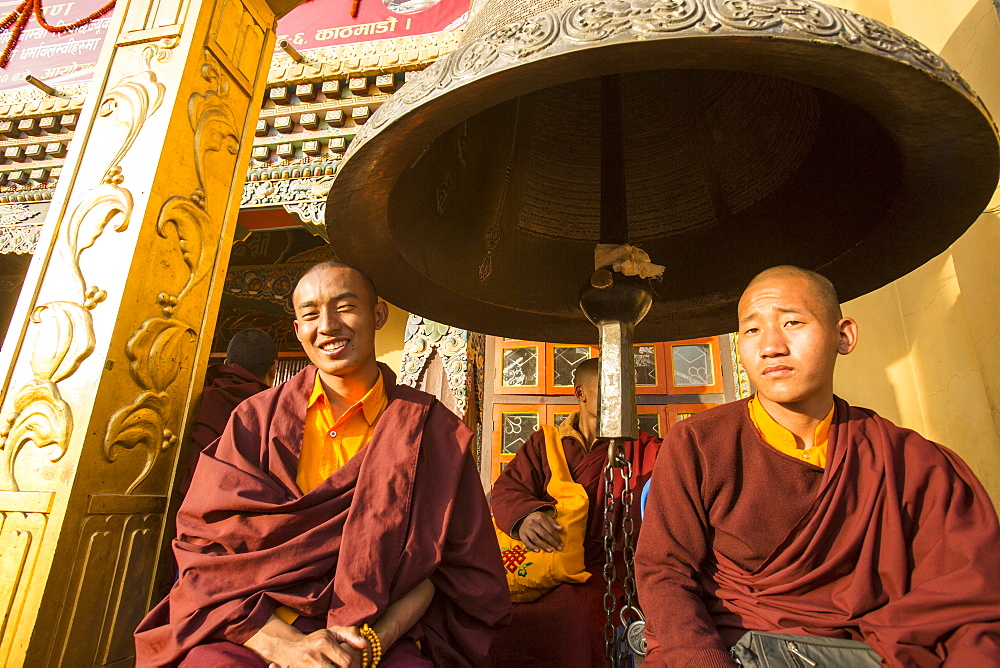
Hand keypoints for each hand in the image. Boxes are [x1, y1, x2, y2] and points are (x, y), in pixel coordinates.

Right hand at [251, 623, 365, 667]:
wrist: (288, 647)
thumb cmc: (316, 640)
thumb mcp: (333, 633)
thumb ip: (351, 634)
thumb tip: (364, 645)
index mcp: (324, 642)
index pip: (347, 662)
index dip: (355, 667)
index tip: (356, 666)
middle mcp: (313, 655)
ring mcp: (304, 666)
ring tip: (337, 667)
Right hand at [518, 511, 563, 551]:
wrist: (525, 517)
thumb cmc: (538, 519)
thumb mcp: (546, 517)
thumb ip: (553, 523)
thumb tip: (561, 528)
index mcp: (540, 518)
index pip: (550, 529)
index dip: (556, 537)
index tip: (561, 544)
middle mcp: (532, 523)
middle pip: (544, 535)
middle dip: (552, 542)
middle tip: (559, 548)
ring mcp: (526, 529)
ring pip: (536, 539)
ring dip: (543, 546)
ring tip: (550, 551)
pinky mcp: (522, 534)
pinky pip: (527, 542)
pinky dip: (532, 547)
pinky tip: (538, 551)